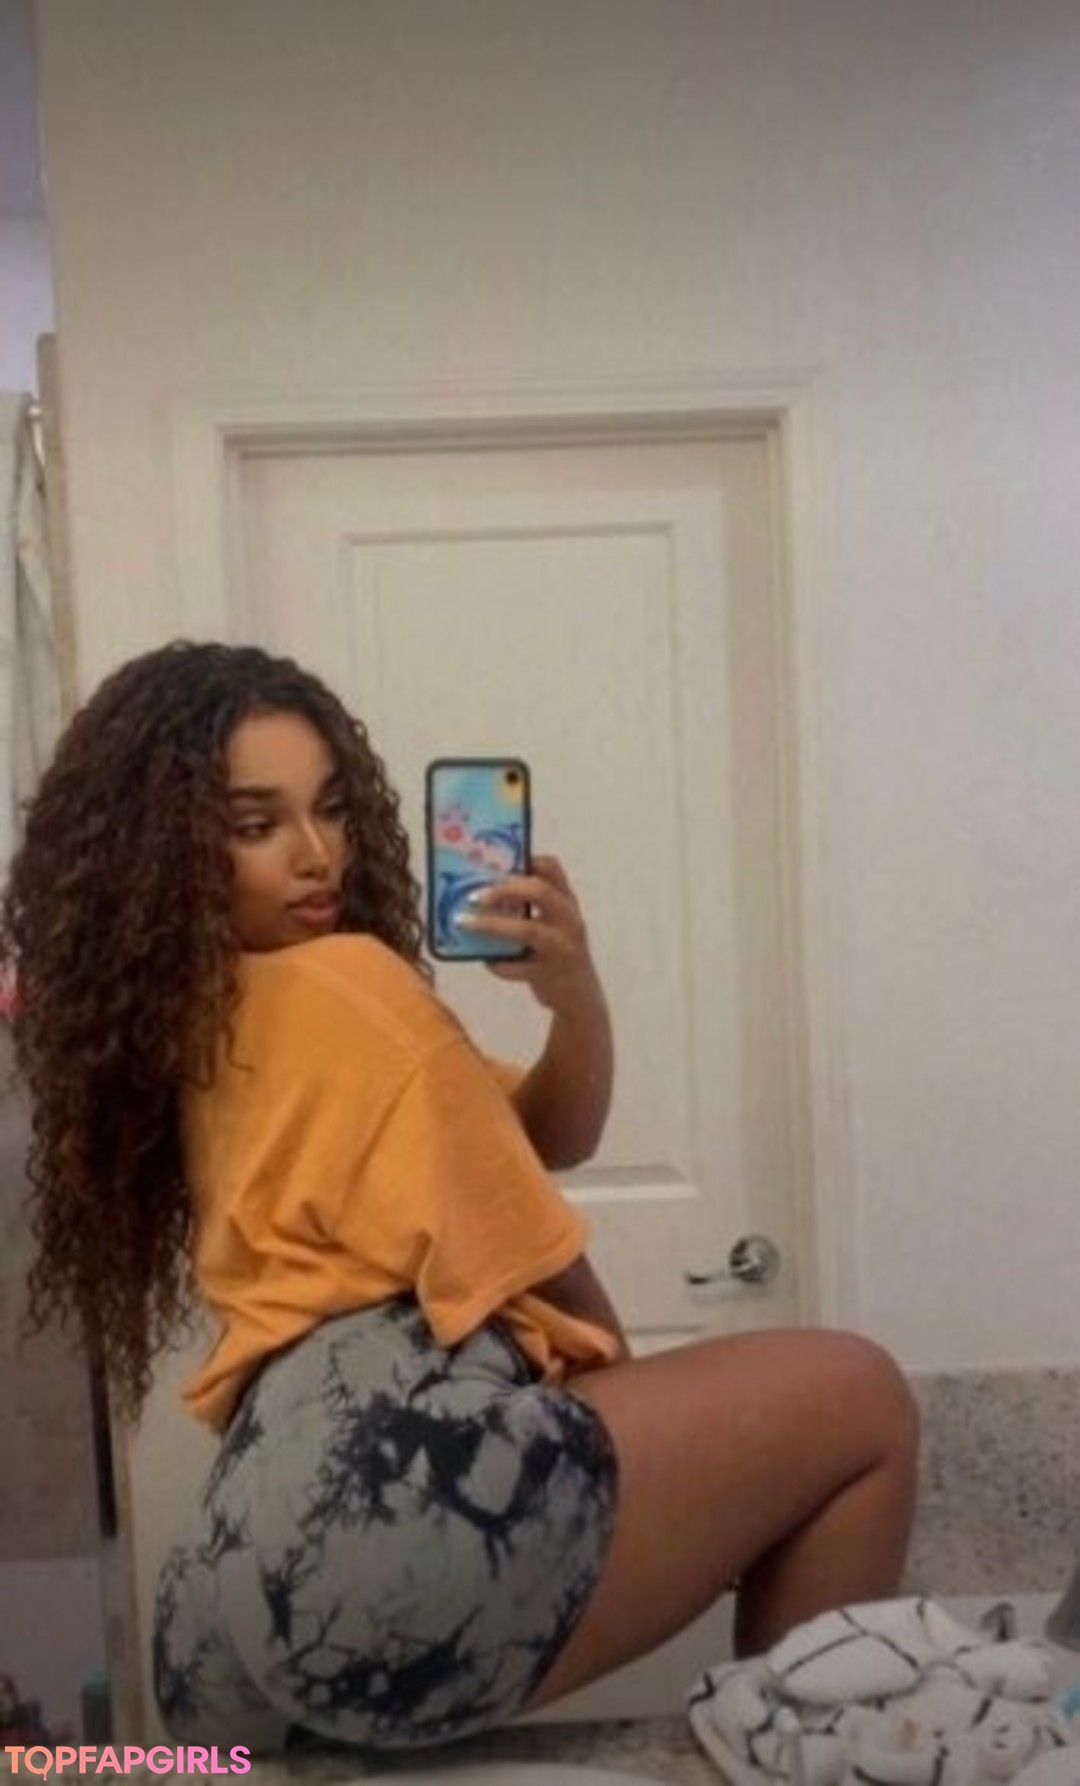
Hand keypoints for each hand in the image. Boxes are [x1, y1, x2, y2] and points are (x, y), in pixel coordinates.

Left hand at [460, 854, 601, 1015]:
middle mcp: (568, 920)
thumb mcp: (553, 925)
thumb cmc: (557, 954)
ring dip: (492, 924)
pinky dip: (497, 964)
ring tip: (464, 922)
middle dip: (504, 889)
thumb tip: (479, 894)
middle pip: (540, 891)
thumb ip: (530, 909)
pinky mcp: (548, 974)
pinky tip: (487, 961)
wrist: (580, 998)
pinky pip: (517, 966)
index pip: (552, 869)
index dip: (525, 860)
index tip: (497, 862)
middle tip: (473, 896)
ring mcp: (561, 947)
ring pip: (528, 929)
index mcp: (567, 903)